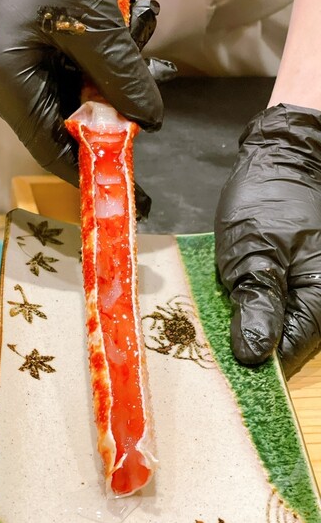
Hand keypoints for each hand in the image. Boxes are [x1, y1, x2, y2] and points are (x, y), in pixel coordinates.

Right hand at [0, 0, 173, 217]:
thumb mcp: (88, 14)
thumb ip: (120, 72)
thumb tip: (150, 119)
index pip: (53, 151)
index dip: (94, 173)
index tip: (131, 195)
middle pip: (59, 125)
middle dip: (105, 111)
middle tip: (141, 91)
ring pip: (54, 101)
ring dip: (94, 83)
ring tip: (123, 40)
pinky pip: (42, 80)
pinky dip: (76, 68)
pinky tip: (96, 39)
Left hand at [215, 104, 320, 376]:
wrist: (283, 158)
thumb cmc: (268, 200)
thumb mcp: (253, 253)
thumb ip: (257, 306)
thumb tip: (255, 357)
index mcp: (318, 298)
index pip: (288, 352)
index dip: (257, 362)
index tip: (222, 364)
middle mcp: (319, 296)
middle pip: (284, 339)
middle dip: (249, 341)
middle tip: (211, 338)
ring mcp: (308, 285)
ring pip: (278, 321)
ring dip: (248, 321)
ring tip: (219, 314)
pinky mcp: (296, 274)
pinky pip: (275, 301)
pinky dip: (252, 303)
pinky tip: (232, 297)